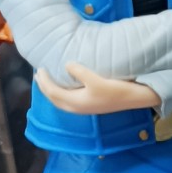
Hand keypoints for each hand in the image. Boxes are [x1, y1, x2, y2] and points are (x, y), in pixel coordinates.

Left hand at [36, 63, 159, 113]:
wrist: (133, 99)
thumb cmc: (115, 89)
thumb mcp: (96, 80)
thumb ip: (79, 72)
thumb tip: (66, 64)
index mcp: (75, 102)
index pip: (53, 92)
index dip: (44, 81)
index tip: (40, 68)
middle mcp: (77, 107)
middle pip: (54, 98)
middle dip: (44, 88)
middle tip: (38, 75)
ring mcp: (83, 108)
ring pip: (60, 101)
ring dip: (52, 91)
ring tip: (48, 82)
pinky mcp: (90, 106)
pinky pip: (67, 101)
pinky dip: (60, 94)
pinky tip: (65, 87)